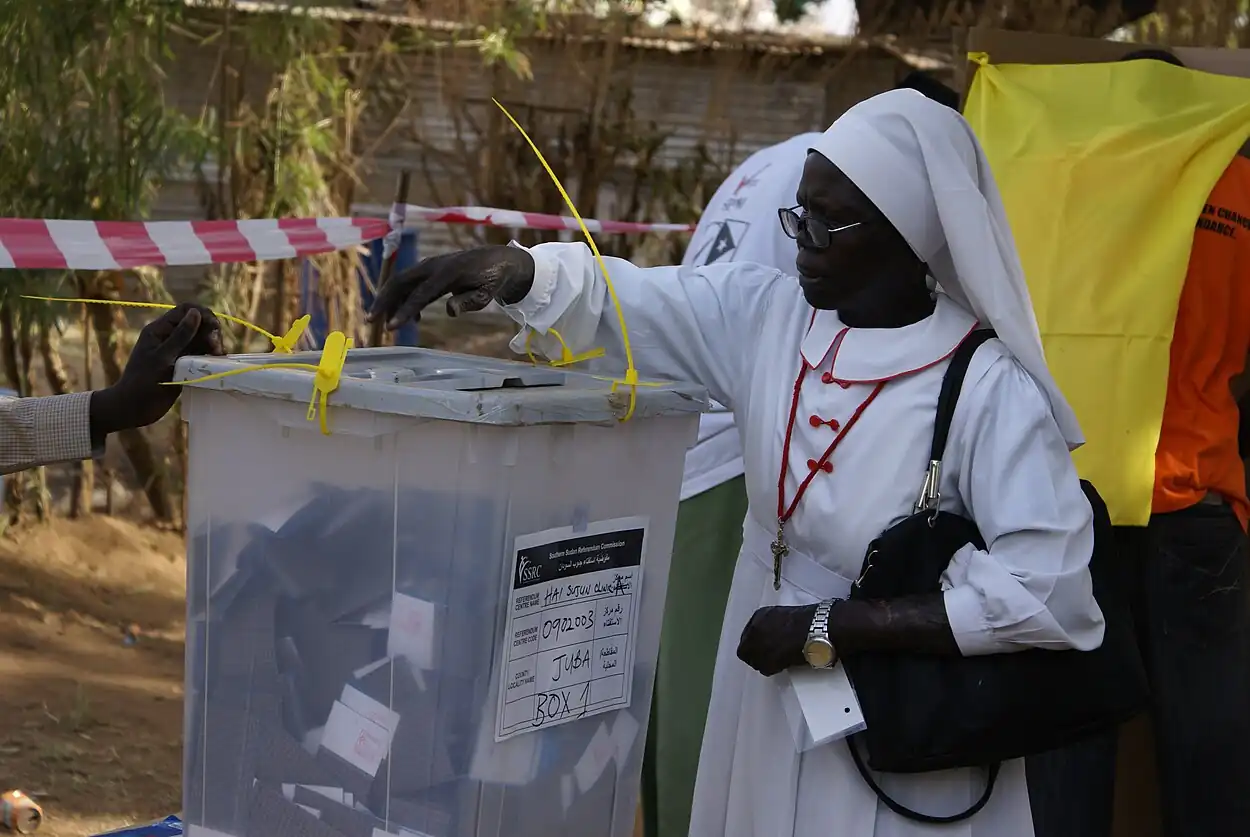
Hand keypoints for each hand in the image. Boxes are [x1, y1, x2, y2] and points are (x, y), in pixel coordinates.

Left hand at [90, 303, 224, 437]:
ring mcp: (177, 351)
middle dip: (211, 331)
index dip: (203, 315)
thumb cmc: (142, 382)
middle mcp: (169, 337)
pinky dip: (210, 356)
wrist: (132, 408)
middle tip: (216, 349)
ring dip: (213, 345)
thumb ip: (180, 336)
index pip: (186, 310)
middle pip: (197, 323)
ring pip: (201, 339)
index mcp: (160, 330)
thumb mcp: (162, 358)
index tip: (213, 330)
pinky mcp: (183, 365)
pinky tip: (216, 363)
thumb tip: (196, 313)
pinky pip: (201, 354)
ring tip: (218, 357)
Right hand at [367, 245, 534, 330]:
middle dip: (383, 301)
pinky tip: (410, 319)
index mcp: (447, 272)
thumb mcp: (486, 293)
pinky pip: (409, 284)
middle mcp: (433, 266)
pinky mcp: (429, 270)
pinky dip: (403, 299)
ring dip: (389, 300)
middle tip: (371, 321)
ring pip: (401, 282)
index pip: (420, 294)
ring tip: (384, 322)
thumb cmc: (492, 278)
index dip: (405, 311)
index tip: (392, 327)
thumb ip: (469, 301)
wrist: (496, 259)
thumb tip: (450, 311)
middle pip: (400, 282)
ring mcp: (429, 266)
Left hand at [736, 603, 817, 676]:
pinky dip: (772, 669)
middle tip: (766, 659)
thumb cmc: (807, 619)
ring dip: (763, 663)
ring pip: (753, 661)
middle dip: (754, 655)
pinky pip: (765, 669)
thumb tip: (770, 635)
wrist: (818, 628)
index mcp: (759, 616)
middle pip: (745, 650)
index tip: (761, 648)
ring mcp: (760, 646)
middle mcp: (755, 630)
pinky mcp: (769, 660)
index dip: (754, 644)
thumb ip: (770, 625)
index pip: (747, 635)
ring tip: (776, 662)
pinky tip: (782, 665)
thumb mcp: (782, 615)